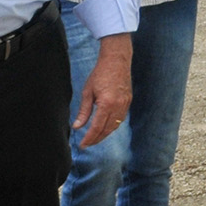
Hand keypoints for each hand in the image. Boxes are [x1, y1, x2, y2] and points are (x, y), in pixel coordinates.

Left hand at [73, 34, 132, 148]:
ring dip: (105, 134)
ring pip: (115, 126)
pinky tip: (105, 127)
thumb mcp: (88, 92)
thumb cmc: (100, 74)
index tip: (83, 145)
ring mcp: (125, 104)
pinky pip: (120, 118)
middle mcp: (118, 106)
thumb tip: (77, 127)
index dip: (89, 138)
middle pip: (107, 129)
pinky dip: (112, 125)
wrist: (116, 61)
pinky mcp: (128, 101)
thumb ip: (84, 111)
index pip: (97, 127)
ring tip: (95, 138)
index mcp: (107, 104)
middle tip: (87, 144)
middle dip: (97, 139)